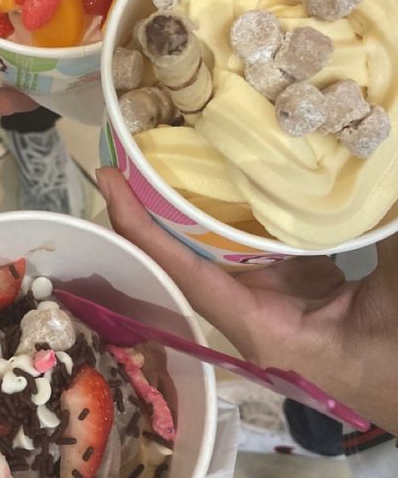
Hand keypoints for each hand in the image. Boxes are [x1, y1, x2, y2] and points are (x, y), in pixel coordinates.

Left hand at [97, 167, 397, 434]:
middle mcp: (253, 312)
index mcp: (262, 327)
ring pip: (219, 245)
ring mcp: (274, 298)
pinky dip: (243, 206)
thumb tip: (385, 164)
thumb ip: (381, 232)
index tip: (109, 180)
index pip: (182, 270)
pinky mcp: (298, 286)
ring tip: (168, 150)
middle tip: (131, 151)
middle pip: (187, 256)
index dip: (141, 226)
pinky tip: (235, 166)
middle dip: (155, 208)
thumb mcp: (392, 297)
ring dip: (194, 204)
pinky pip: (257, 241)